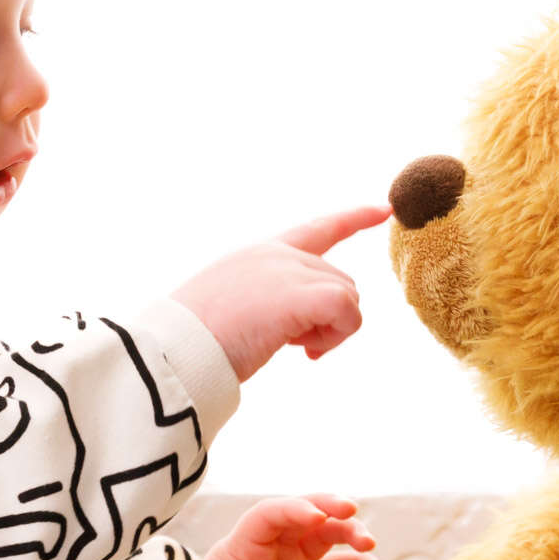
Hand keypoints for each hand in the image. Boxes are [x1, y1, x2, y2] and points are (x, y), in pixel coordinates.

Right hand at [171, 203, 392, 381]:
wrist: (175, 351)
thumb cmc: (195, 341)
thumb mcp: (235, 307)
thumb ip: (271, 300)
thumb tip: (305, 323)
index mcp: (260, 254)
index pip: (317, 229)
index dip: (353, 219)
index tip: (383, 208)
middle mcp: (278, 254)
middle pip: (340, 281)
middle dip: (326, 318)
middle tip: (292, 344)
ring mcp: (291, 270)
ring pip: (348, 298)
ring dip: (329, 332)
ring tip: (289, 346)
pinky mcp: (303, 294)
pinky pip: (349, 314)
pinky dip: (336, 338)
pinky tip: (303, 351)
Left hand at [193, 494, 388, 559]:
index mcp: (245, 542)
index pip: (271, 514)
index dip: (294, 509)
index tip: (317, 516)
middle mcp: (274, 545)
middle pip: (305, 515)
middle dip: (329, 508)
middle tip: (351, 510)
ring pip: (328, 536)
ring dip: (350, 534)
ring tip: (369, 546)